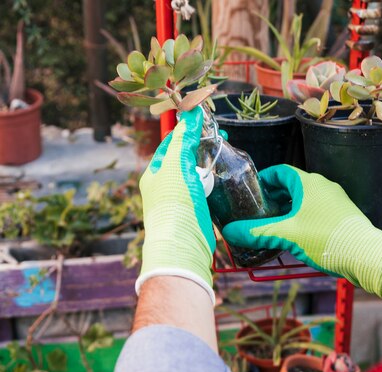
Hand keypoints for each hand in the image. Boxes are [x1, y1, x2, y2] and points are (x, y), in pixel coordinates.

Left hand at [136, 107, 215, 304]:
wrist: (183, 247)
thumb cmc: (175, 206)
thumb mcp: (178, 166)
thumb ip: (184, 139)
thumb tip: (191, 112)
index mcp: (155, 173)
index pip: (171, 143)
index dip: (188, 130)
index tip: (205, 121)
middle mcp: (164, 186)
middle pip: (185, 159)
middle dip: (202, 147)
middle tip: (221, 138)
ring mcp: (180, 200)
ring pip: (196, 175)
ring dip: (209, 165)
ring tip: (224, 156)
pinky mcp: (195, 213)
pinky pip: (204, 192)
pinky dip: (213, 183)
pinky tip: (224, 179)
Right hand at [222, 165, 381, 308]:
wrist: (365, 255)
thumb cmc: (326, 239)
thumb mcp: (286, 235)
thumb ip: (257, 232)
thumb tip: (229, 232)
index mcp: (309, 183)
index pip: (281, 171)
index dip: (265, 180)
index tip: (253, 190)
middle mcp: (323, 186)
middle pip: (293, 185)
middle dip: (275, 197)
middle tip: (260, 211)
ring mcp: (336, 199)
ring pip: (306, 198)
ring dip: (289, 208)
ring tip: (276, 225)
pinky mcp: (343, 213)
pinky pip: (318, 208)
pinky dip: (304, 215)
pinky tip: (298, 234)